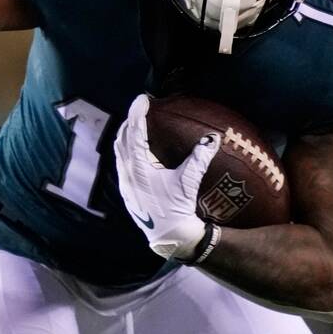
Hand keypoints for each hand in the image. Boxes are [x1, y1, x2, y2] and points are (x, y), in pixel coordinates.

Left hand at [113, 94, 218, 260]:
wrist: (168, 236)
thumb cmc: (178, 208)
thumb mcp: (188, 182)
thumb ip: (199, 158)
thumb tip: (213, 137)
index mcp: (139, 168)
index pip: (135, 133)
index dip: (138, 113)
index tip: (143, 98)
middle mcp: (127, 173)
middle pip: (122, 139)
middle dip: (130, 121)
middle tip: (141, 108)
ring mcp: (123, 181)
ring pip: (119, 151)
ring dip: (126, 135)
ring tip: (136, 123)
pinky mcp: (125, 189)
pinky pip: (121, 162)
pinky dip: (126, 149)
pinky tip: (135, 149)